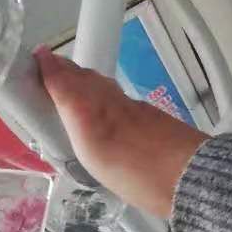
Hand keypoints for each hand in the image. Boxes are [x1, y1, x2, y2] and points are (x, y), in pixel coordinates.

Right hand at [35, 48, 206, 217]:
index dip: (51, 69)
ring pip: (104, 86)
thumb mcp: (95, 160)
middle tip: (51, 66)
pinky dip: (105, 93)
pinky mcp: (152, 115)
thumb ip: (81, 128)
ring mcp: (135, 108)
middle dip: (67, 71)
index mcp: (92, 114)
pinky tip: (105, 104)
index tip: (39, 55)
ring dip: (85, 81)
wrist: (192, 175)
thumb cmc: (141, 176)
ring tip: (73, 83)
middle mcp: (112, 104)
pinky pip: (120, 96)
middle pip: (86, 79)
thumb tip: (69, 107)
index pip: (66, 83)